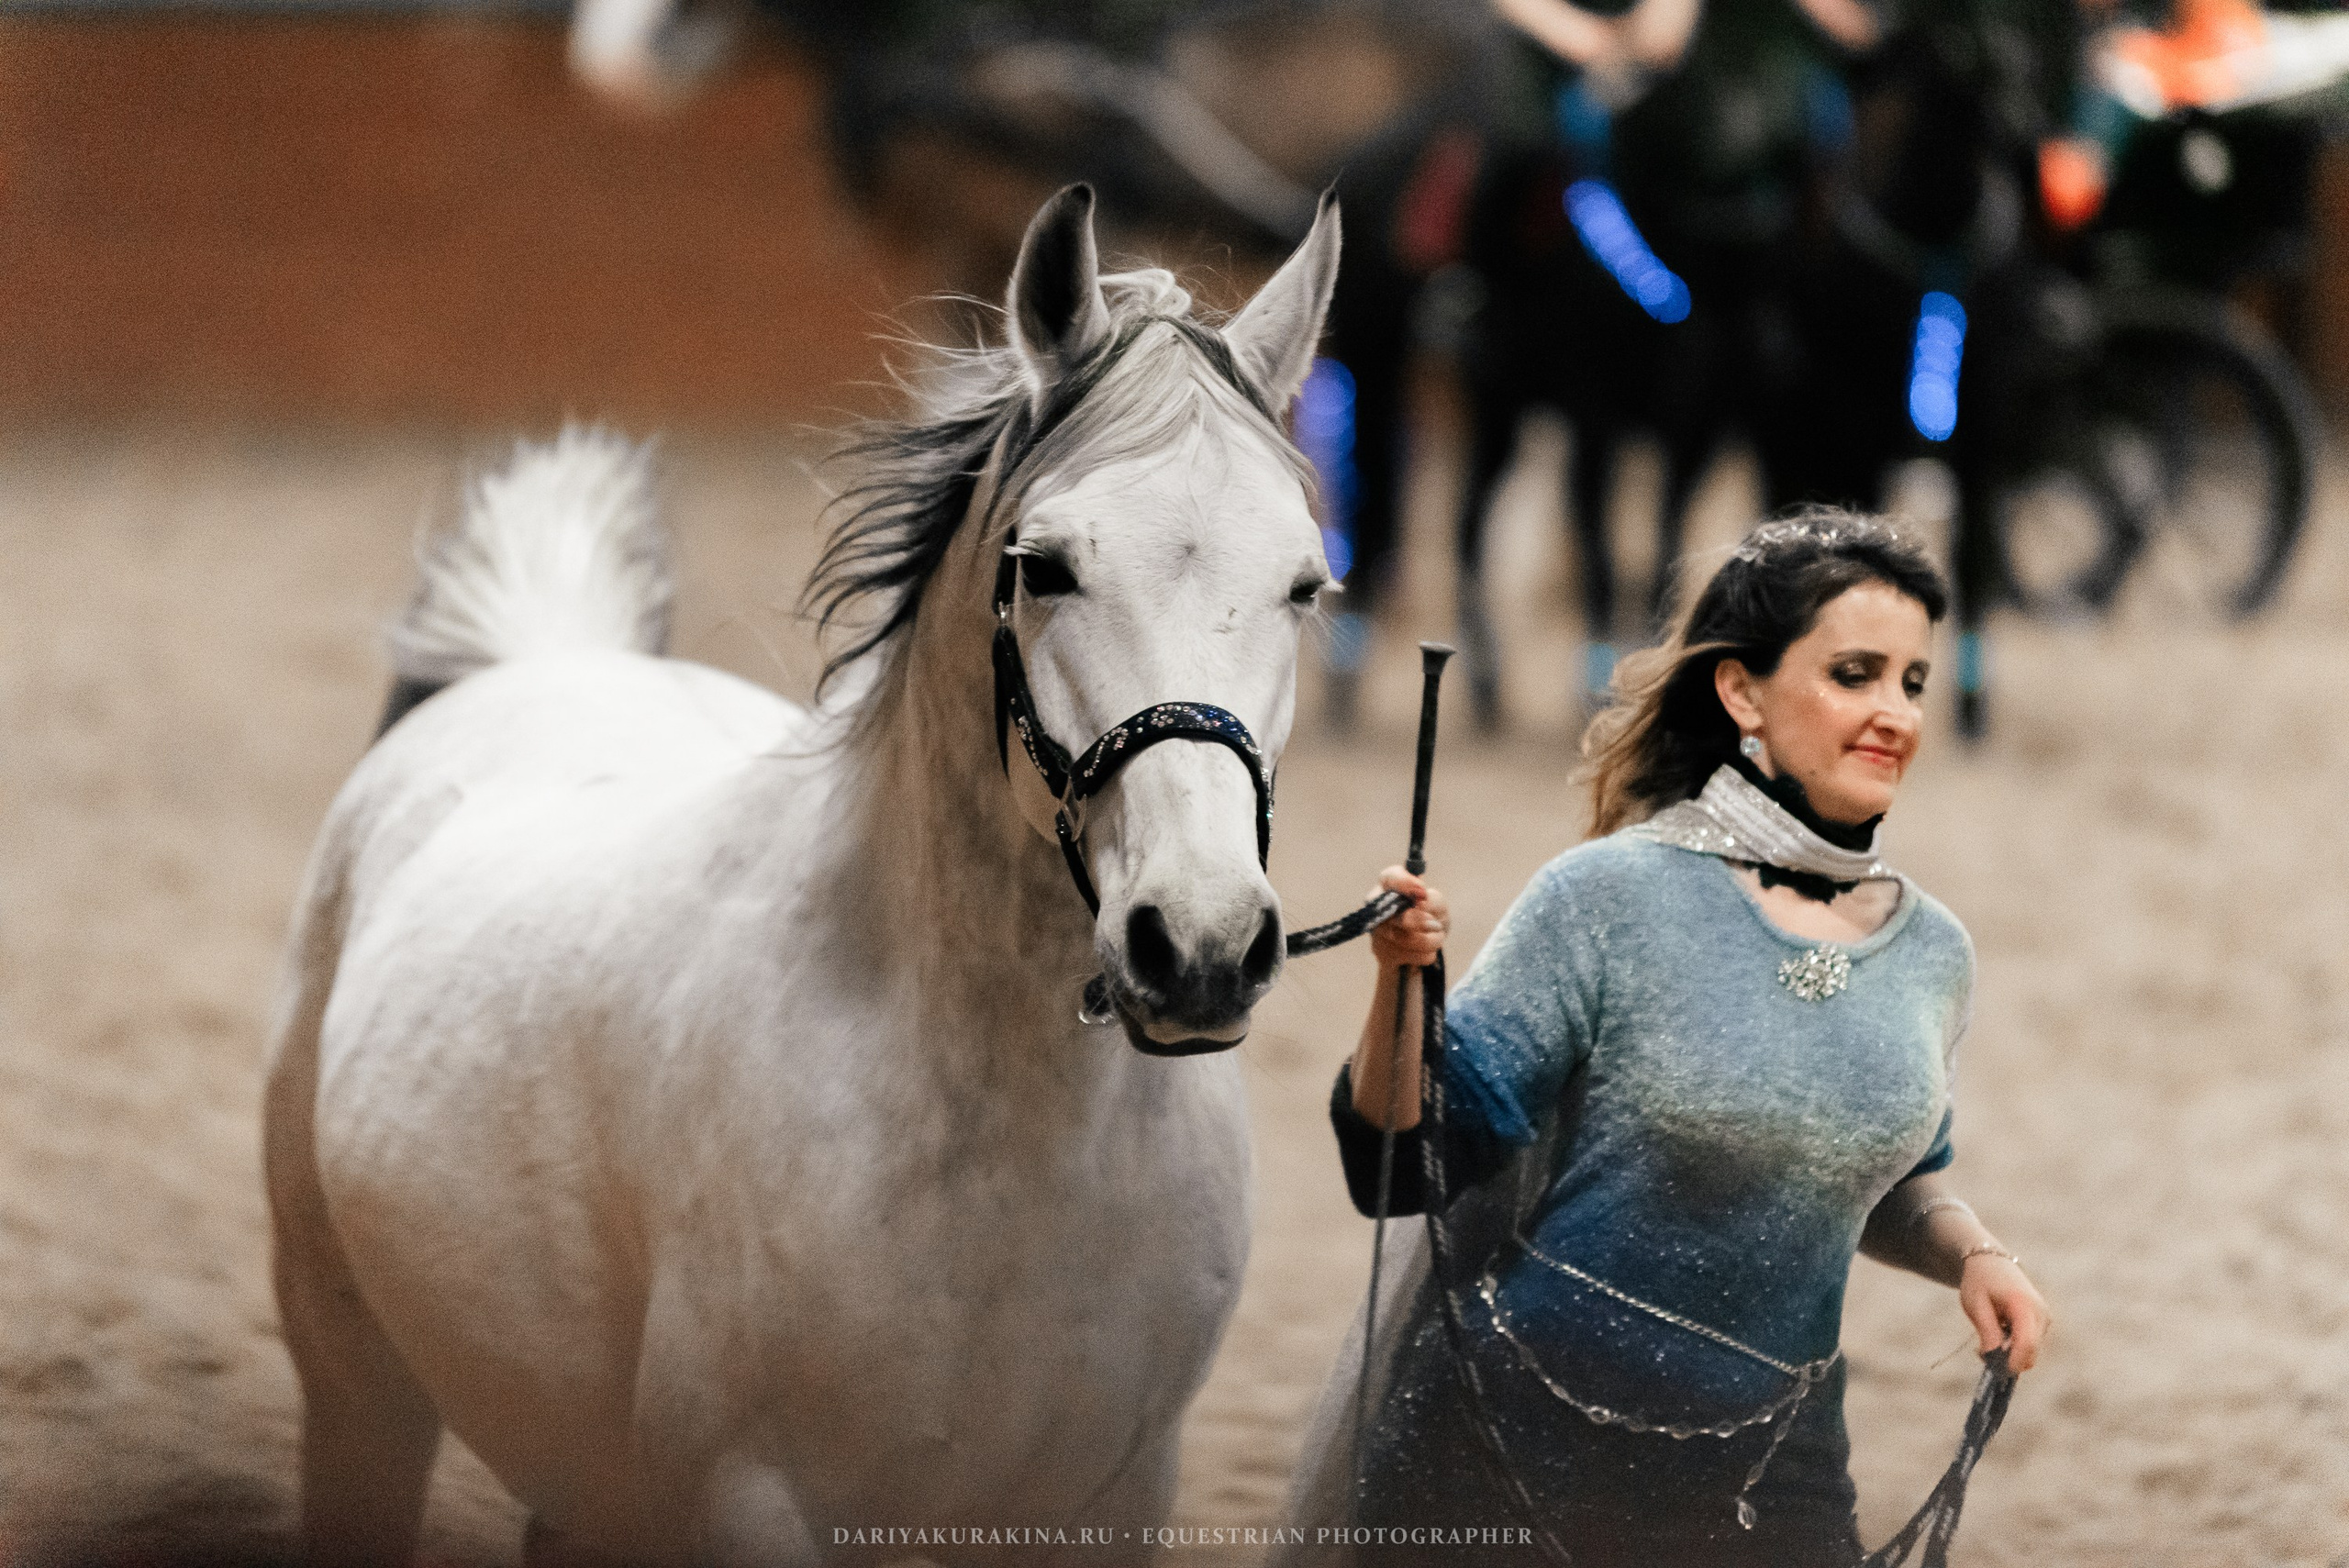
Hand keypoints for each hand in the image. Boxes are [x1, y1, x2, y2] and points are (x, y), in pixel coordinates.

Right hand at [1368, 867, 1448, 969]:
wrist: (1426, 943)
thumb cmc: (1431, 914)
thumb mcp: (1438, 904)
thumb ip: (1432, 900)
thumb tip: (1421, 902)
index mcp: (1389, 884)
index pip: (1390, 877)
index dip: (1404, 883)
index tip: (1422, 890)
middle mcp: (1376, 905)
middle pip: (1391, 913)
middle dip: (1418, 921)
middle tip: (1436, 925)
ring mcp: (1376, 930)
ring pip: (1402, 938)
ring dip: (1429, 940)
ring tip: (1437, 936)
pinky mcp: (1381, 952)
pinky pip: (1408, 955)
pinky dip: (1425, 954)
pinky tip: (1427, 950)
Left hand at [1959, 1255, 2050, 1371]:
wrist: (1991, 1261)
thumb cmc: (1980, 1281)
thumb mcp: (1976, 1305)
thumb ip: (1987, 1333)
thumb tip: (1994, 1361)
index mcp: (2024, 1305)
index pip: (2027, 1343)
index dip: (2013, 1362)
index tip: (1995, 1372)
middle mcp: (2041, 1313)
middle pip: (2030, 1352)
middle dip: (2007, 1359)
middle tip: (1978, 1352)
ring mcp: (2044, 1318)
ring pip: (2029, 1351)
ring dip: (2008, 1352)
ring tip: (1985, 1336)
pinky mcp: (2042, 1322)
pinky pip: (2029, 1343)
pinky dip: (2013, 1345)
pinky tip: (1997, 1332)